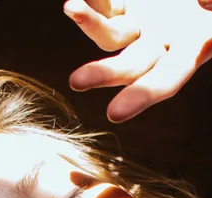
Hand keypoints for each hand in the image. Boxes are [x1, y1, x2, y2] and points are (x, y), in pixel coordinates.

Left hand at [63, 0, 211, 121]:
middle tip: (76, 81)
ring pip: (110, 36)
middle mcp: (163, 43)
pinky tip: (76, 2)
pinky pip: (107, 7)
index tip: (114, 114)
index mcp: (194, 47)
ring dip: (90, 24)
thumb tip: (204, 2)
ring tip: (71, 6)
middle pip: (130, 66)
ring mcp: (142, 25)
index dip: (142, 95)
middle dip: (104, 74)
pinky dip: (93, 4)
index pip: (167, 79)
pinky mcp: (129, 5)